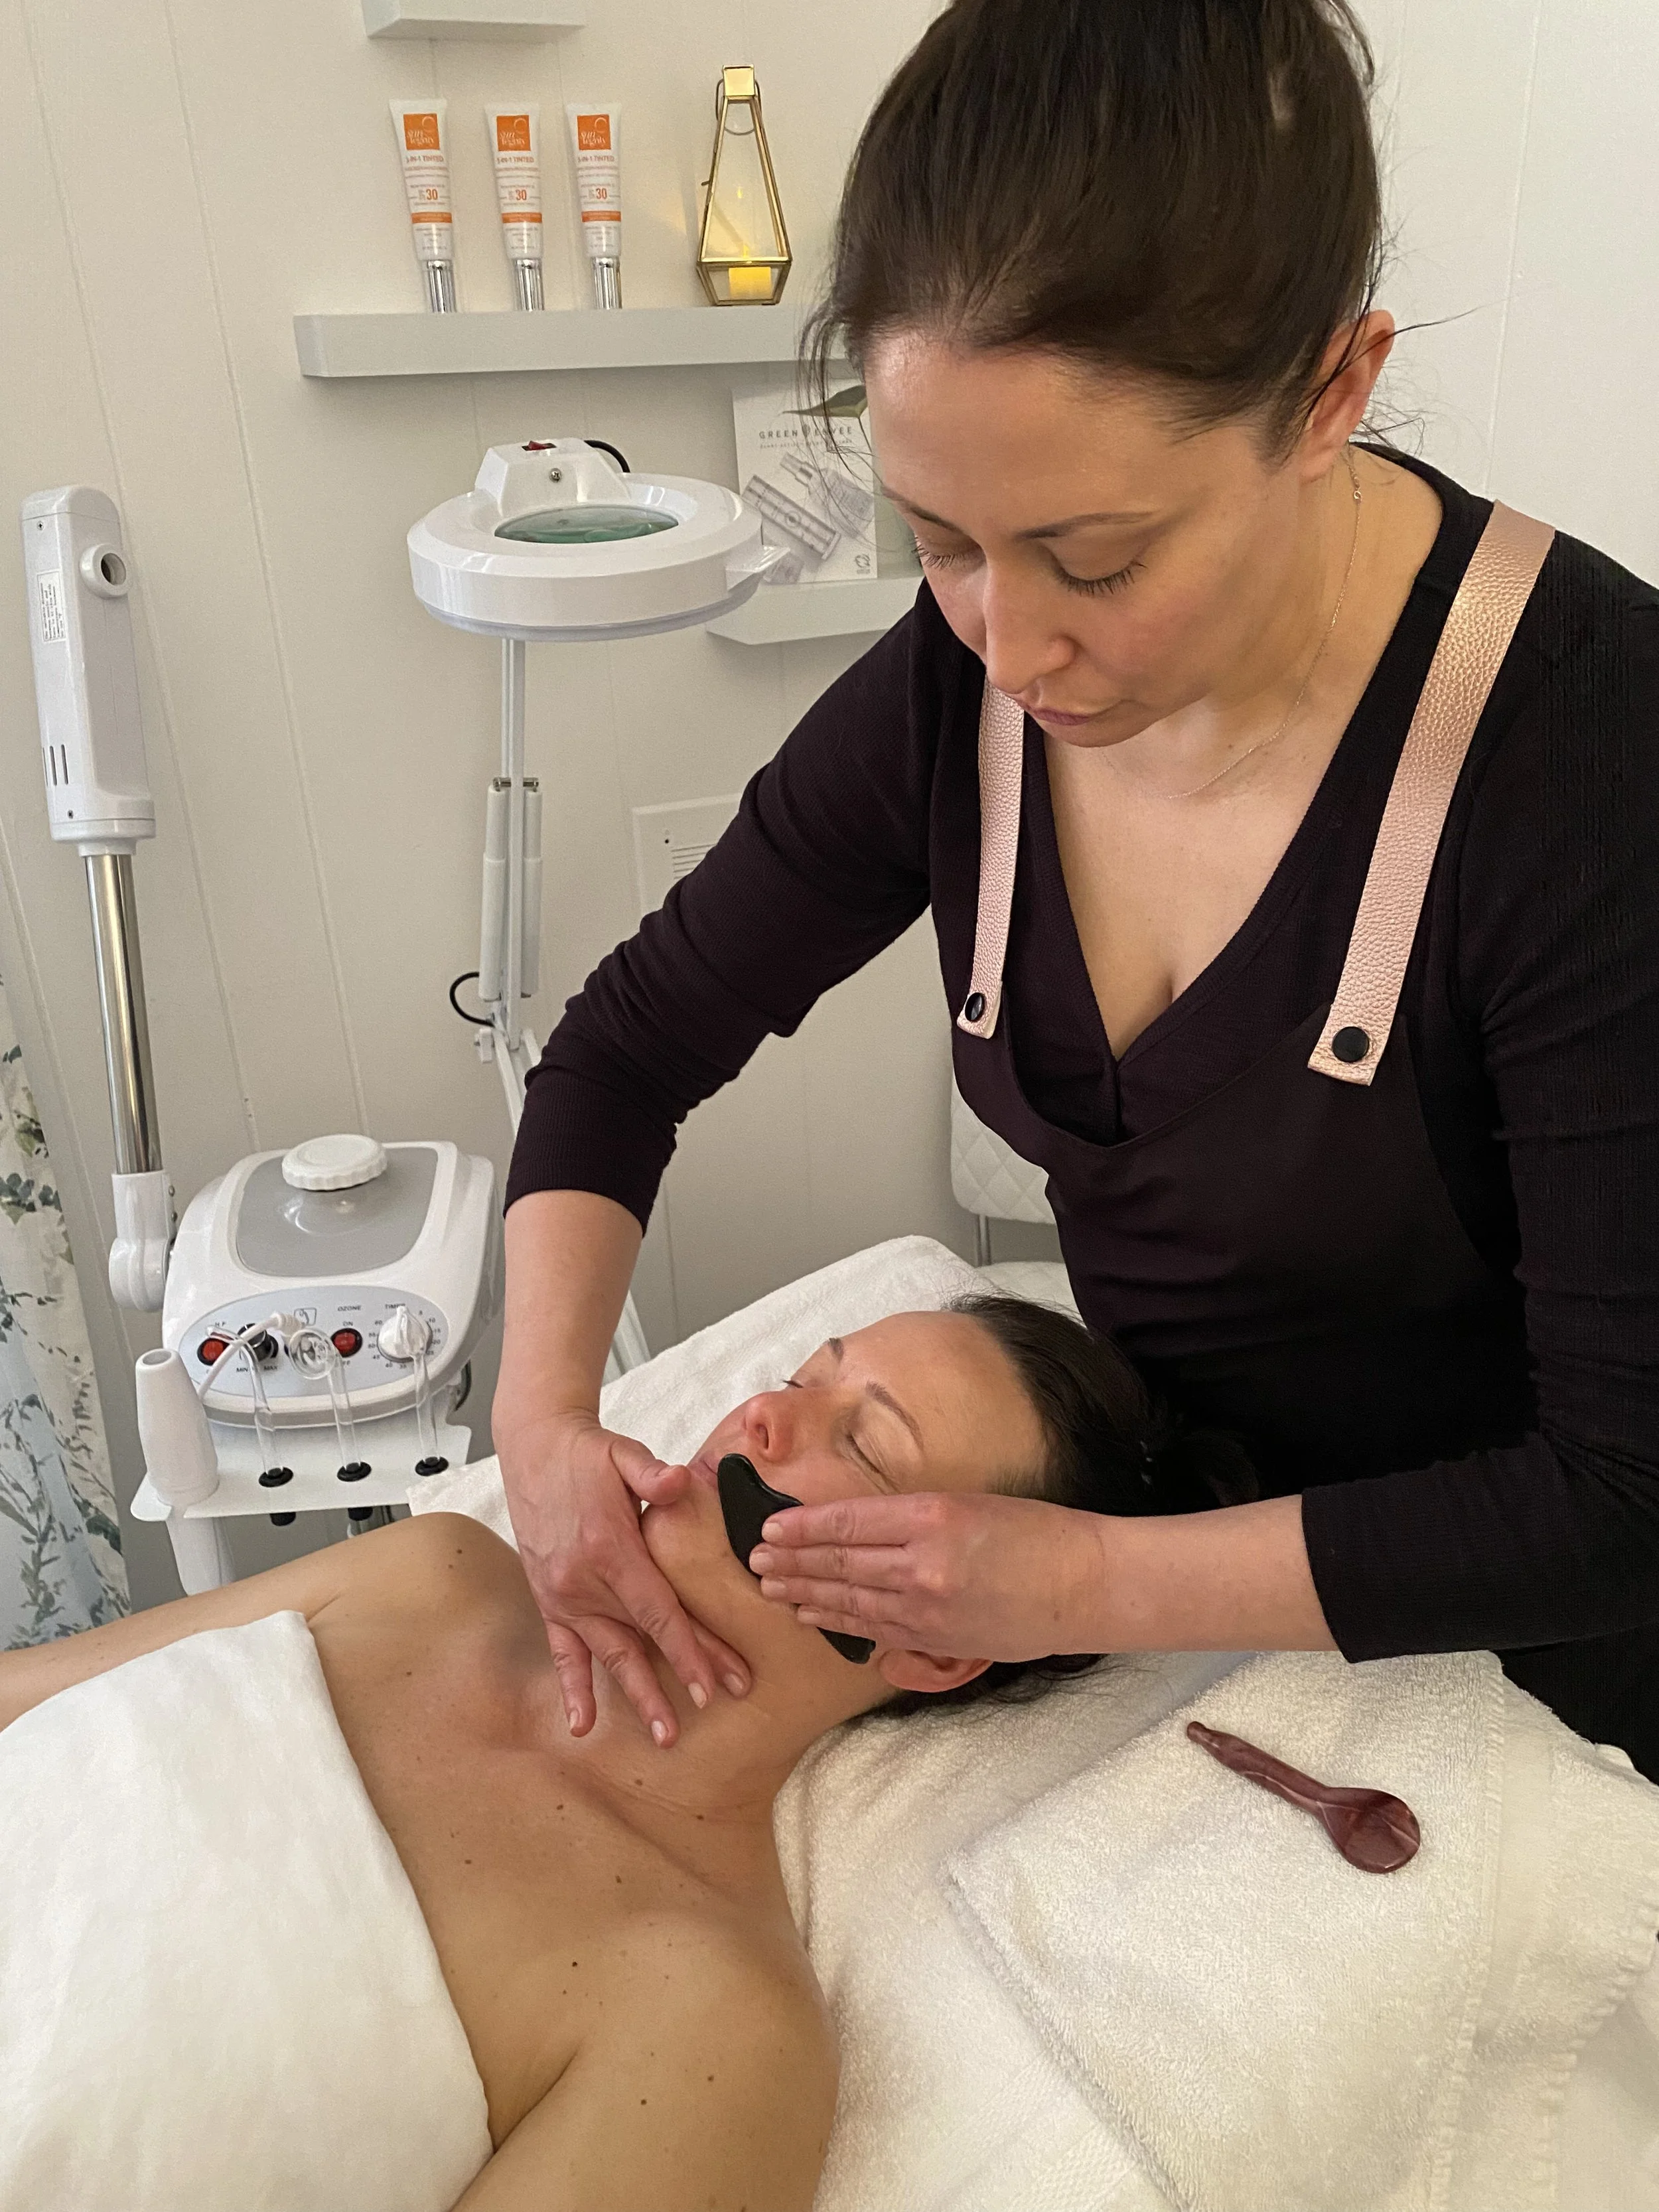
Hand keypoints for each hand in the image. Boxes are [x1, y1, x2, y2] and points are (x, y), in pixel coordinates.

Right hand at [498, 1409, 750, 1745]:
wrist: (534, 1450)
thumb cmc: (588, 1454)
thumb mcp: (623, 1453)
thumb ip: (653, 1473)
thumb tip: (682, 1480)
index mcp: (610, 1550)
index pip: (659, 1612)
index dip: (690, 1650)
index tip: (716, 1684)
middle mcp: (584, 1583)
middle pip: (643, 1640)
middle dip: (679, 1678)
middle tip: (708, 1710)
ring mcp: (563, 1596)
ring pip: (608, 1655)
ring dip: (637, 1696)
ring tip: (664, 1736)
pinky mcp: (549, 1600)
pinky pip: (563, 1652)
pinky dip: (573, 1688)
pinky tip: (582, 1725)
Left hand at [747, 1490, 1111, 1661]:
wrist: (1084, 1584)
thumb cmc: (1035, 1532)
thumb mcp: (970, 1504)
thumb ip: (914, 1519)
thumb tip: (861, 1532)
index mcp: (932, 1516)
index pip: (848, 1521)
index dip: (803, 1526)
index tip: (770, 1525)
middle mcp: (923, 1563)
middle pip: (840, 1563)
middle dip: (792, 1562)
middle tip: (754, 1559)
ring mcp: (929, 1608)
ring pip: (850, 1600)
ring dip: (805, 1594)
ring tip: (771, 1588)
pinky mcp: (939, 1639)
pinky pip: (876, 1631)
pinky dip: (840, 1623)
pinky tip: (815, 1618)